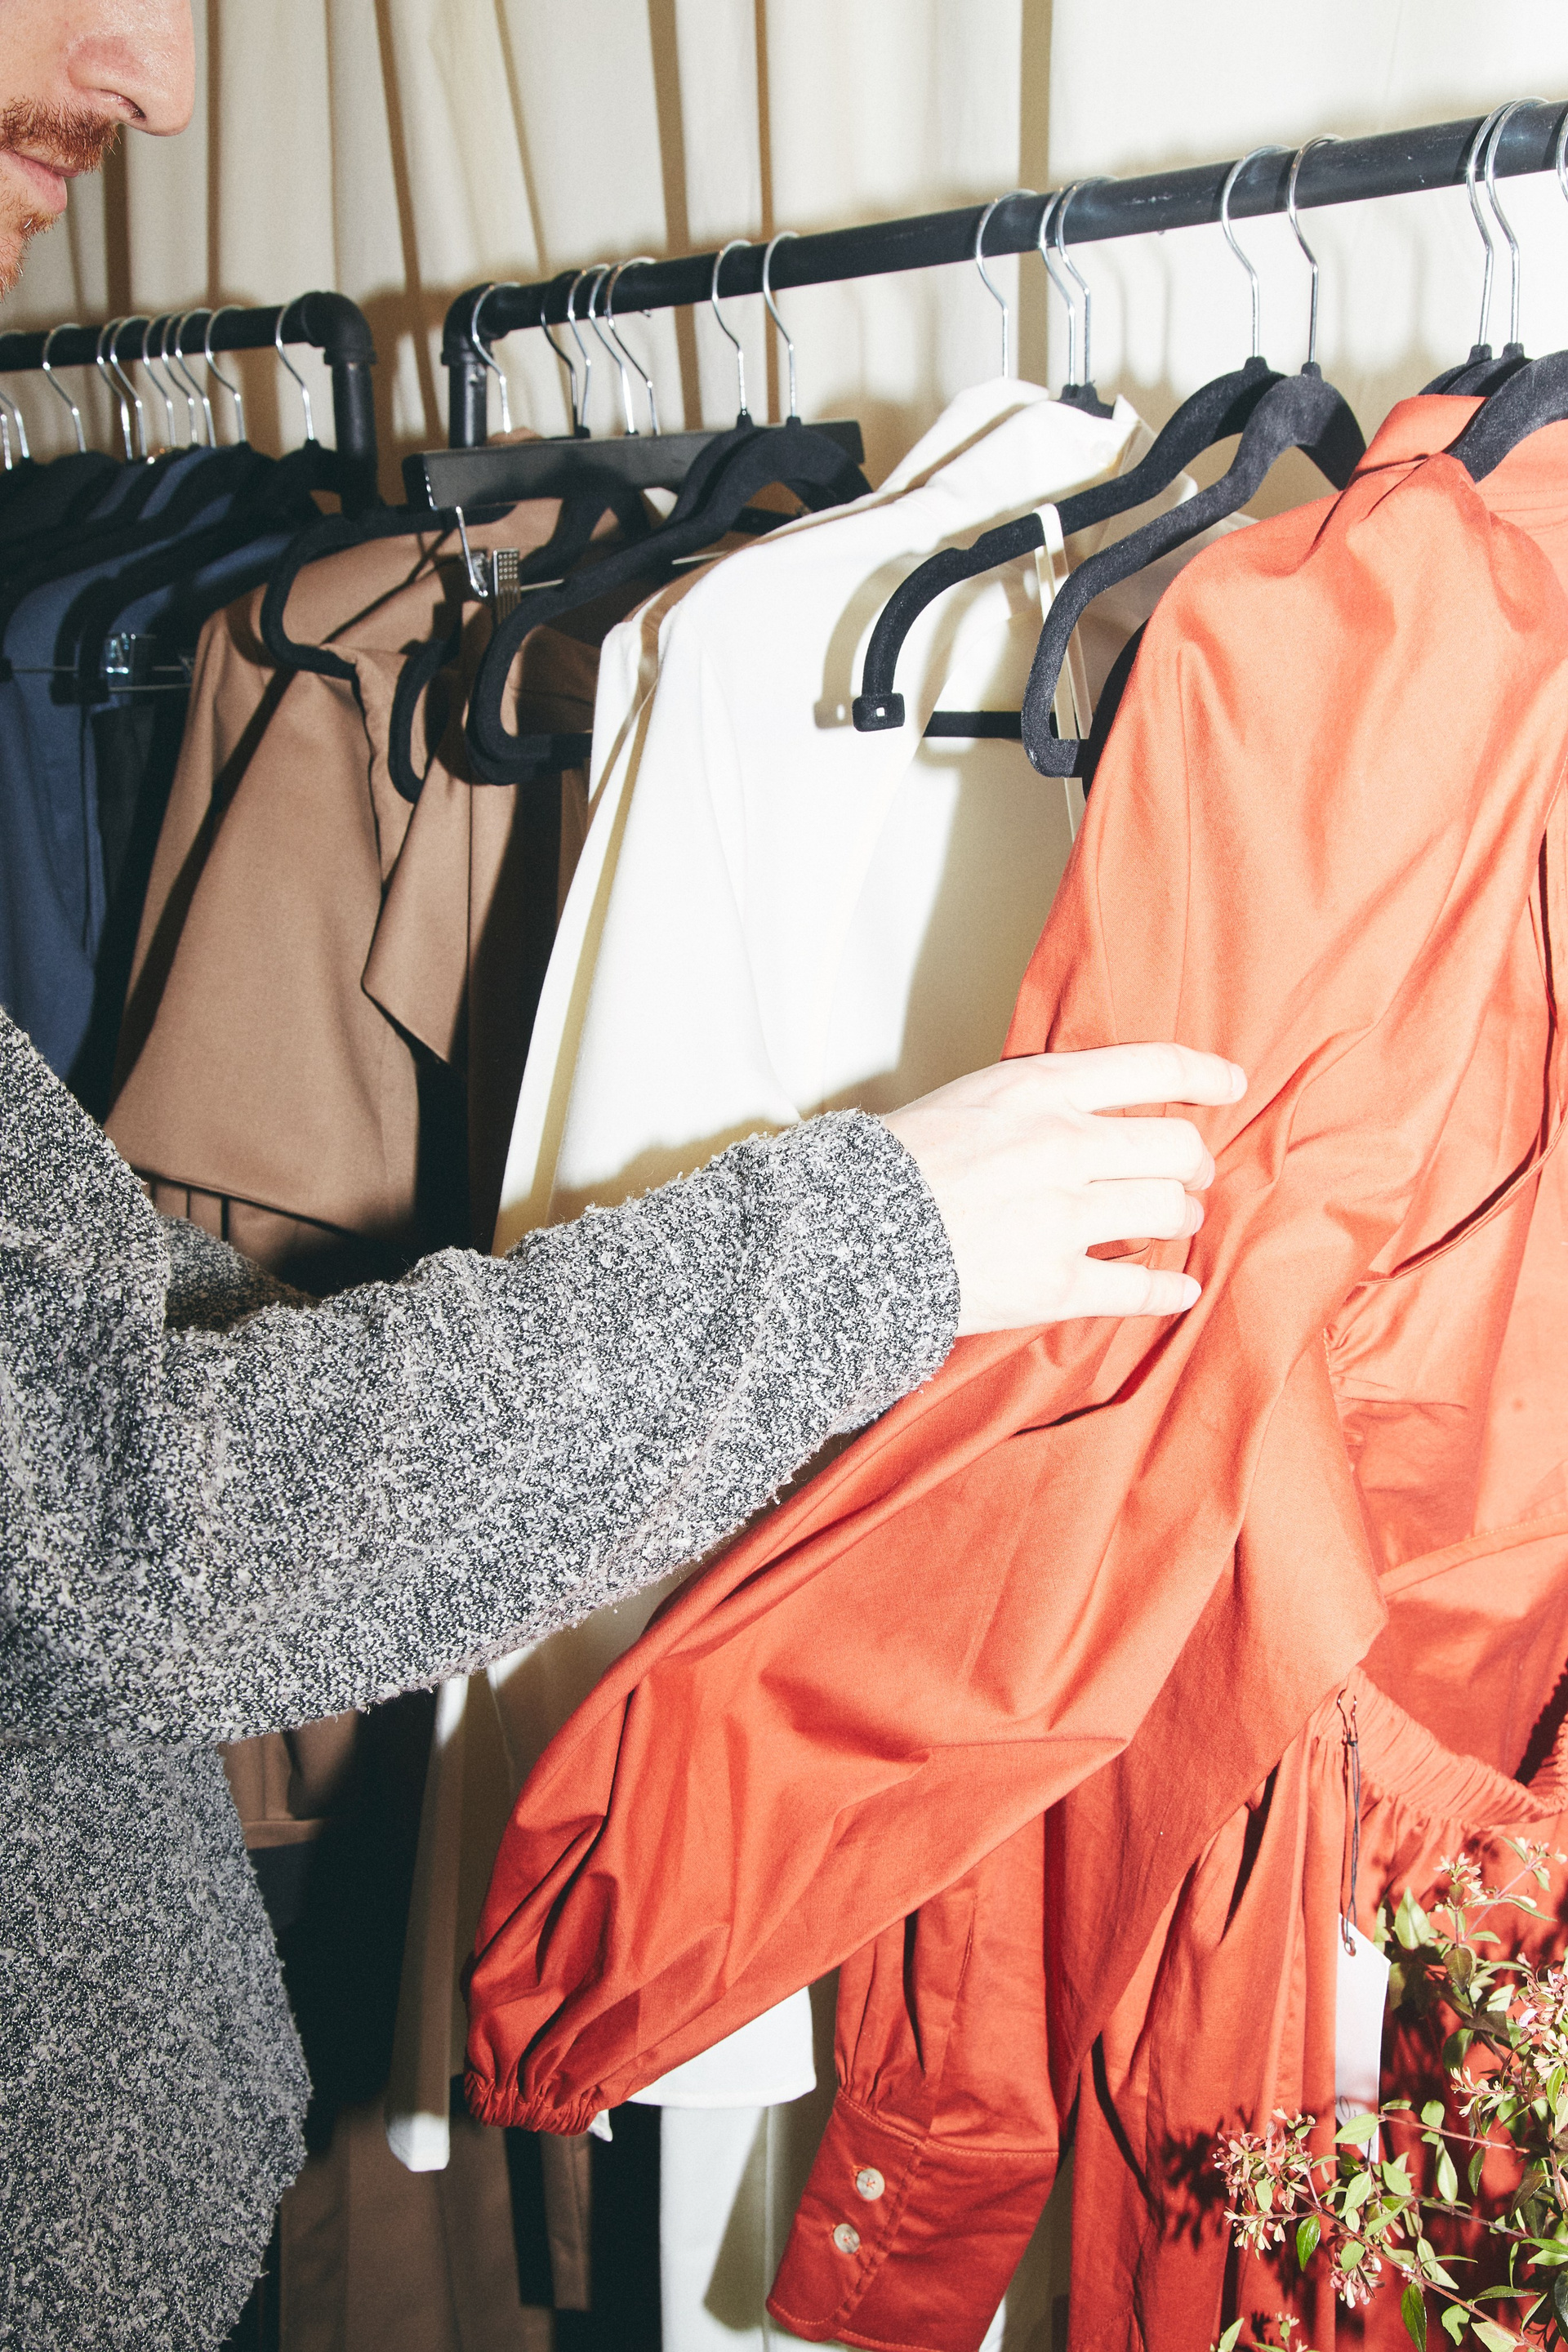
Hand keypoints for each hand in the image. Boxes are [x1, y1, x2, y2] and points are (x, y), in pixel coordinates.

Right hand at [881, 1044, 1245, 1333]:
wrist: (844, 1234)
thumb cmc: (898, 1166)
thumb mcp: (972, 1098)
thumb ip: (1042, 1098)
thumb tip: (1105, 1111)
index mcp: (1039, 1090)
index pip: (1152, 1067)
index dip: (1204, 1075)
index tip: (1230, 1084)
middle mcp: (1061, 1146)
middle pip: (1176, 1147)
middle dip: (1192, 1163)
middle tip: (1188, 1175)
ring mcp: (1061, 1217)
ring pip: (1167, 1211)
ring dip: (1181, 1219)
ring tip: (1173, 1223)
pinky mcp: (1053, 1283)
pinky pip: (1139, 1287)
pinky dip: (1168, 1290)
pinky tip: (1178, 1288)